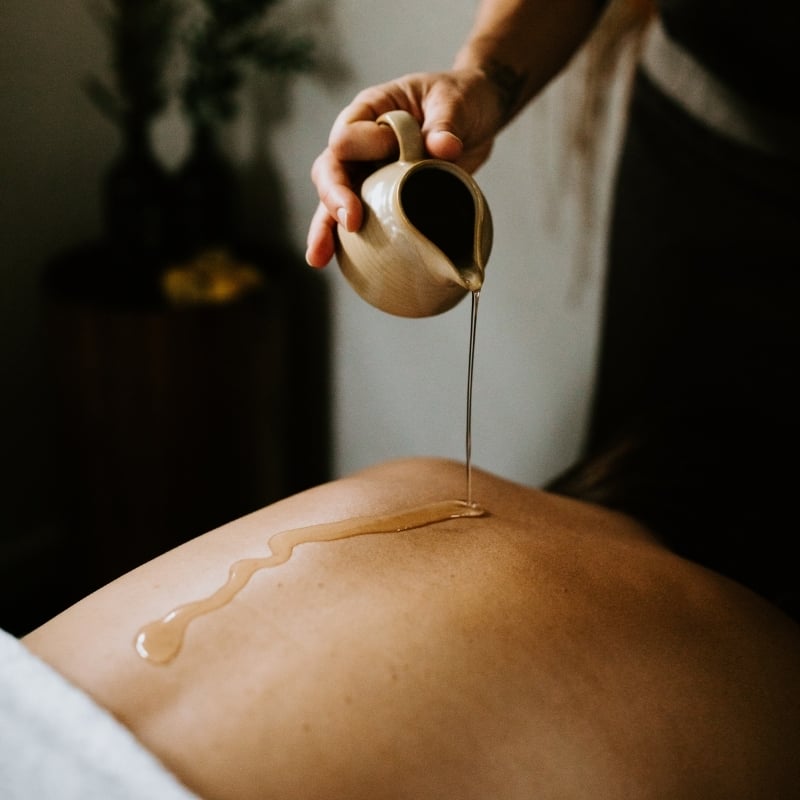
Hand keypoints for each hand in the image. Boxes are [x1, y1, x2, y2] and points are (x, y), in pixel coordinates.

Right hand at [306, 68, 504, 266]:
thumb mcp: (456, 101)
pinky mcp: (383, 198)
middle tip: (349, 222)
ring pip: (335, 202)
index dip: (361, 147)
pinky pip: (361, 221)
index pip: (348, 134)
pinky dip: (348, 244)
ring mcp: (369, 172)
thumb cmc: (462, 98)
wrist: (477, 115)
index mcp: (371, 110)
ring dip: (326, 230)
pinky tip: (339, 266)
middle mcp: (361, 143)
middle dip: (333, 198)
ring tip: (318, 258)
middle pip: (330, 171)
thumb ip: (447, 123)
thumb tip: (443, 148)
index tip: (390, 154)